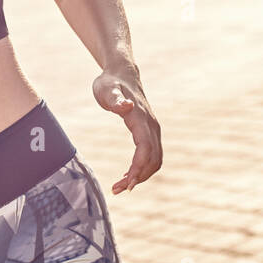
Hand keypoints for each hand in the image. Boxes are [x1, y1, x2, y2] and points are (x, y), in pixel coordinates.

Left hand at [92, 59, 160, 194]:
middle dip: (139, 177)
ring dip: (142, 175)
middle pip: (152, 158)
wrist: (122, 74)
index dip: (139, 168)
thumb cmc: (110, 83)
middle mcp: (151, 125)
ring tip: (121, 186)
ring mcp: (152, 129)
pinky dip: (144, 168)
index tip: (127, 184)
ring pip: (155, 159)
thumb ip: (115, 99)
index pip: (145, 149)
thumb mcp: (106, 90)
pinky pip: (152, 154)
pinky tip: (129, 175)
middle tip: (117, 189)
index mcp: (140, 118)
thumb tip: (125, 107)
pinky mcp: (150, 132)